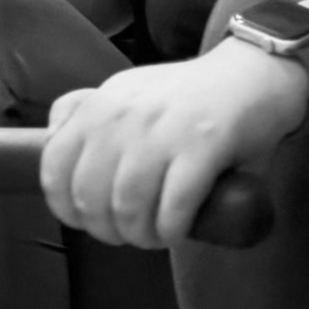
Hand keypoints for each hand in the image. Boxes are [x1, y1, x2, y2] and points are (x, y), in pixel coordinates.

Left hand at [40, 39, 307, 247]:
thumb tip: (53, 138)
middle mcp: (125, 115)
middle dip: (106, 229)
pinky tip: (177, 230)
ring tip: (155, 236)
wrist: (255, 72)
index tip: (87, 220)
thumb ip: (89, 113)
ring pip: (129, 206)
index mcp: (101, 104)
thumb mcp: (128, 90)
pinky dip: (171, 229)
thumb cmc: (190, 95)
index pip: (55, 167)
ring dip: (140, 234)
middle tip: (128, 233)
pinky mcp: (204, 145)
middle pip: (90, 196)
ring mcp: (164, 129)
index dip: (66, 207)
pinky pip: (174, 207)